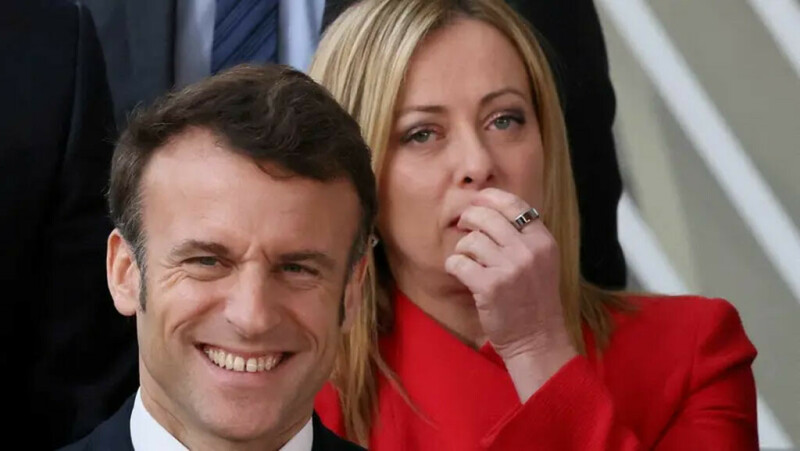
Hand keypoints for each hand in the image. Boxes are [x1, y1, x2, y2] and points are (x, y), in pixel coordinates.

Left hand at [445, 188, 575, 399]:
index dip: (489, 197)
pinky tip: (461, 274)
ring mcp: (509, 268)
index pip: (514, 204)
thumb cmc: (535, 299)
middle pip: (486, 217)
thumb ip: (523, 236)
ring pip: (470, 240)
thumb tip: (489, 208)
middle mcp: (528, 250)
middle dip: (469, 219)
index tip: (477, 201)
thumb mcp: (542, 261)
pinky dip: (454, 266)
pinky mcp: (489, 286)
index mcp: (543, 240)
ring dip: (463, 249)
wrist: (538, 339)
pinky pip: (458, 262)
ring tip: (469, 261)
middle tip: (464, 228)